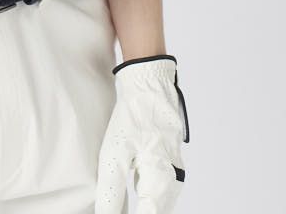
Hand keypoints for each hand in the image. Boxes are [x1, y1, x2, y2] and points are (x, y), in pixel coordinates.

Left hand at [94, 54, 188, 213]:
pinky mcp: (168, 160)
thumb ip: (112, 190)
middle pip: (158, 210)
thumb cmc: (133, 117)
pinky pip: (161, 187)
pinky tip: (138, 194)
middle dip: (142, 211)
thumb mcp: (115, 154)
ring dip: (147, 205)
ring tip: (126, 205)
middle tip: (120, 210)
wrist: (149, 84)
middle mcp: (173, 178)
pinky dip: (149, 195)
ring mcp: (173, 168)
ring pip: (161, 200)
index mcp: (162, 180)